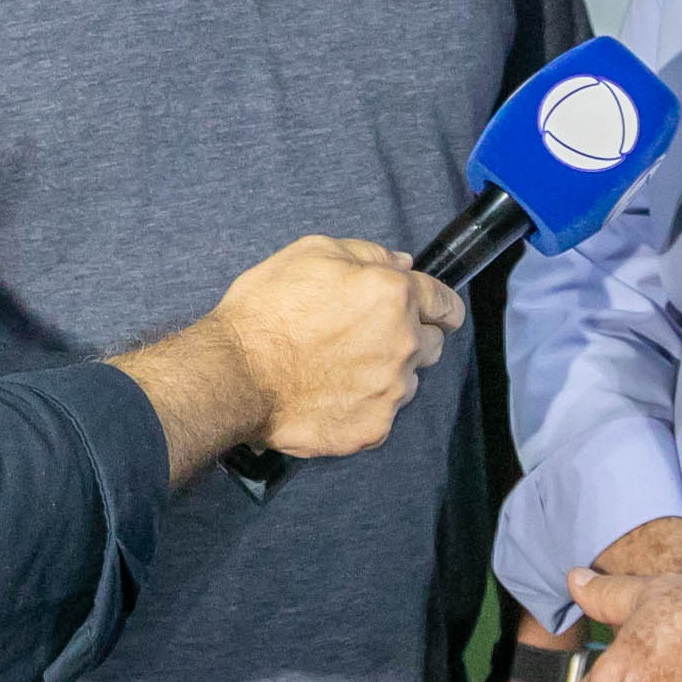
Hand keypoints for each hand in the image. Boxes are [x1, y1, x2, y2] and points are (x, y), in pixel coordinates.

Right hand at [218, 236, 462, 455]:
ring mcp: (390, 391)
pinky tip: (329, 394)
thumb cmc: (267, 311)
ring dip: (384, 373)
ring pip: (406, 381)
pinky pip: (381, 414)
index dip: (439, 305)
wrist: (235, 374)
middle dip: (409, 337)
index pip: (446, 303)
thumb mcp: (312, 253)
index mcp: (393, 296)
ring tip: (337, 367)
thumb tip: (401, 263)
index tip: (433, 312)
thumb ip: (367, 254)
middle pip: (431, 344)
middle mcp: (402, 345)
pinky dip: (362, 405)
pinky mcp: (372, 428)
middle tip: (366, 336)